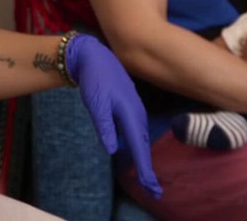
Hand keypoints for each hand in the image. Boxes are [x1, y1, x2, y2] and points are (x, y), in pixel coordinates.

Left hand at [66, 33, 162, 198]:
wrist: (94, 57)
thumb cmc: (94, 79)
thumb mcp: (95, 103)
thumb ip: (104, 126)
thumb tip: (111, 149)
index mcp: (130, 113)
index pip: (138, 146)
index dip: (144, 167)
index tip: (149, 185)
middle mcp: (137, 113)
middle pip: (144, 145)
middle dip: (148, 168)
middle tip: (152, 189)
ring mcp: (135, 109)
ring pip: (141, 138)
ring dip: (144, 158)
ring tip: (147, 177)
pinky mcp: (130, 107)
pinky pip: (138, 131)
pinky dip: (139, 145)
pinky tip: (137, 153)